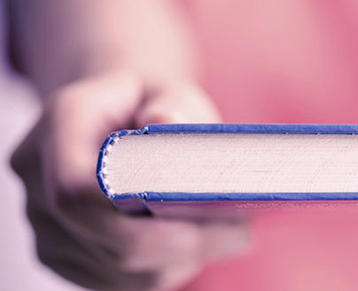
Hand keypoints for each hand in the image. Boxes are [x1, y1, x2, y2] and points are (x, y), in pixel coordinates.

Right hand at [11, 71, 247, 290]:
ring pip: (116, 271)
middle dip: (181, 245)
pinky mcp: (63, 255)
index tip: (202, 217)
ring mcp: (45, 225)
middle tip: (239, 234)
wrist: (111, 120)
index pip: (77, 188)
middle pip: (107, 240)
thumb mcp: (167, 88)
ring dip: (179, 261)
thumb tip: (168, 124)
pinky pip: (116, 282)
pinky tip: (196, 247)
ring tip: (227, 236)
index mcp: (58, 128)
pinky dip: (162, 270)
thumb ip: (172, 102)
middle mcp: (38, 181)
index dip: (139, 214)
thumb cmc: (147, 103)